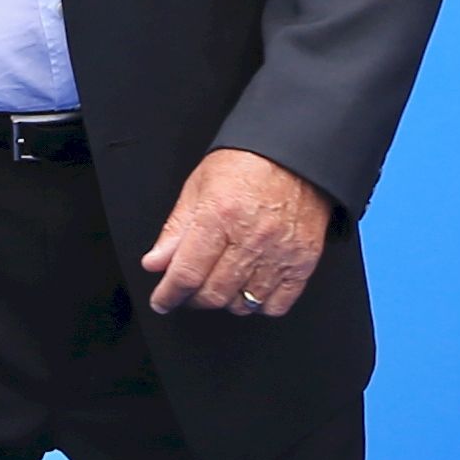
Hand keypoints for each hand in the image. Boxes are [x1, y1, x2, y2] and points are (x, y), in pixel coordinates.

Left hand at [140, 147, 331, 316]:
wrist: (295, 153)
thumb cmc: (247, 163)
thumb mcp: (199, 186)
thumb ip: (176, 229)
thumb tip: (155, 263)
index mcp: (219, 216)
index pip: (186, 273)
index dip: (169, 295)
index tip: (162, 301)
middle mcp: (250, 238)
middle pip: (213, 294)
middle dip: (193, 298)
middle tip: (190, 288)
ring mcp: (279, 252)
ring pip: (243, 304)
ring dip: (225, 301)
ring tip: (220, 284)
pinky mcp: (303, 261)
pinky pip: (277, 304)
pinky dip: (259, 305)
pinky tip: (250, 288)